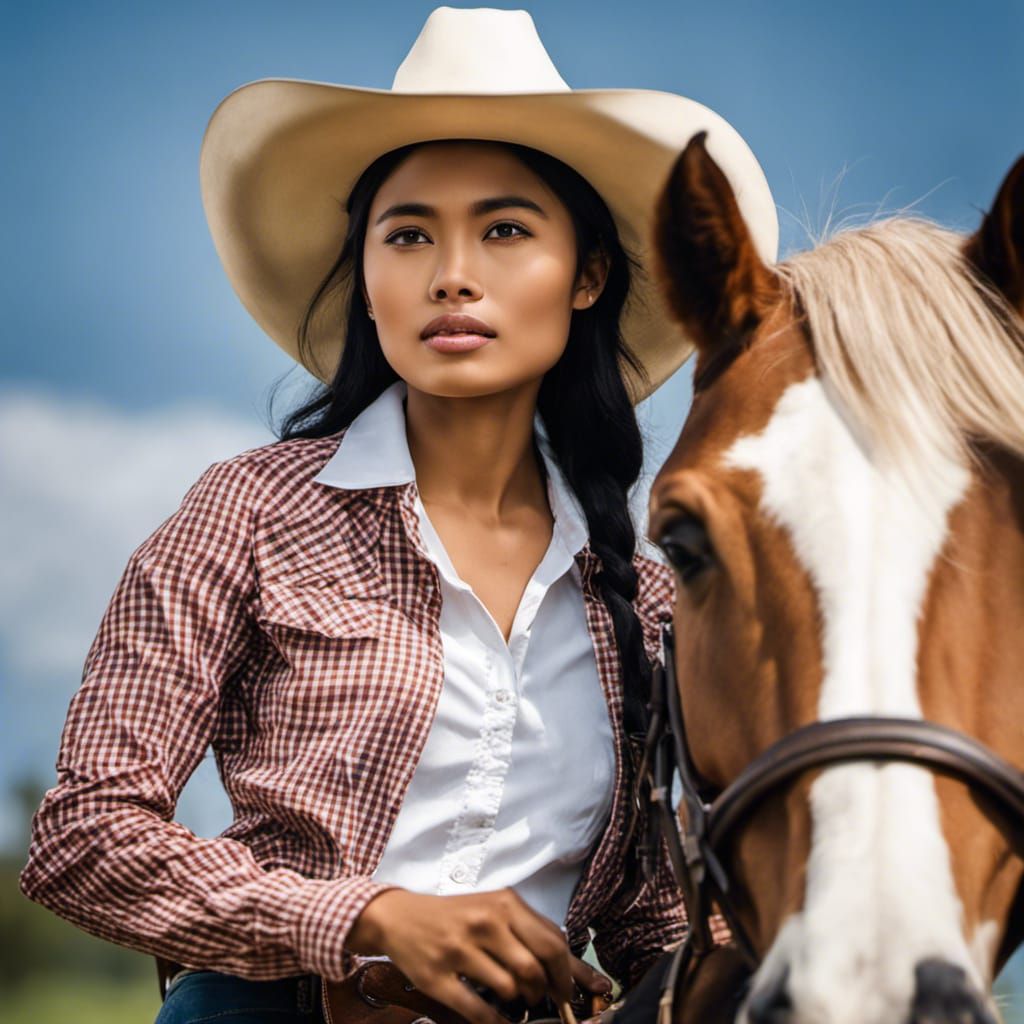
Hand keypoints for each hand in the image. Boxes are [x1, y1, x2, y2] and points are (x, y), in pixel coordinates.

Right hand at [347, 887, 612, 1023]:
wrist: (400, 916)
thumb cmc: (457, 914)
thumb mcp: (494, 908)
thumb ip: (530, 932)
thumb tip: (571, 969)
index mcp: (504, 903)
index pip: (553, 943)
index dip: (569, 974)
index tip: (574, 992)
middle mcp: (485, 923)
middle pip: (535, 968)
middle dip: (545, 991)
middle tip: (541, 997)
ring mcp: (460, 950)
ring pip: (510, 989)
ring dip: (519, 1002)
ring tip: (514, 998)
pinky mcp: (439, 977)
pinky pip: (479, 1010)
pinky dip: (496, 1022)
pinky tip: (499, 1020)